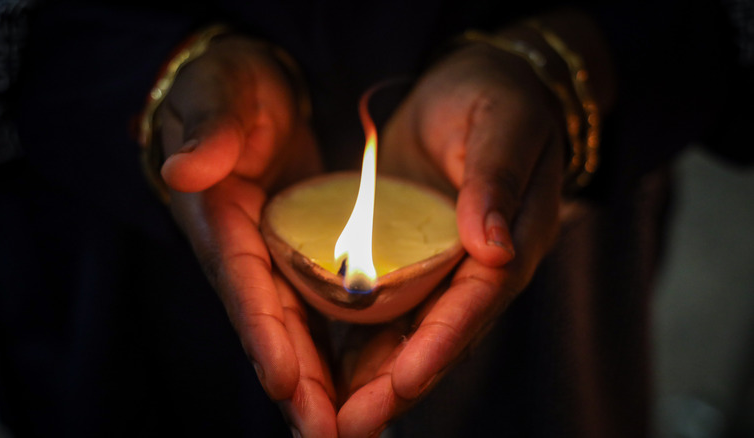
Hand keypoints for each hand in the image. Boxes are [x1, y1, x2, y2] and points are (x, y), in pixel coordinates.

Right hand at [156, 35, 336, 436]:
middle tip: (325, 437)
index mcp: (221, 222)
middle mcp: (247, 256)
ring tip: (348, 432)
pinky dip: (339, 352)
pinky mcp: (303, 260)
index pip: (243, 286)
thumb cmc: (228, 90)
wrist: (251, 95)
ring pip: (299, 333)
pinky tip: (364, 387)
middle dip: (296, 386)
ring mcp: (276, 263)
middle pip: (272, 328)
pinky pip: (323, 312)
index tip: (283, 382)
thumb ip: (207, 130)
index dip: (263, 334)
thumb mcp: (217, 96)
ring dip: (319, 387)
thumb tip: (186, 170)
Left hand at [337, 38, 565, 436]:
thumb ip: (497, 179)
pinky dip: (352, 342)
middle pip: (437, 336)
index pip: (476, 302)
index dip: (441, 343)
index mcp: (509, 241)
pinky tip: (320, 373)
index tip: (404, 382)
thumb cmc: (498, 99)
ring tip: (328, 420)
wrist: (475, 90)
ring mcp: (438, 270)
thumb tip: (492, 245)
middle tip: (350, 429)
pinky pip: (378, 309)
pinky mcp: (405, 259)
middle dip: (396, 386)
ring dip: (368, 381)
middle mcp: (473, 269)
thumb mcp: (505, 124)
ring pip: (404, 335)